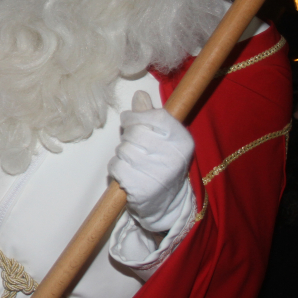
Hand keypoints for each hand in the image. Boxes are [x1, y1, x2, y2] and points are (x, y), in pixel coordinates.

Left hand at [108, 91, 194, 231]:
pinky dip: (116, 168)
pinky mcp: (140, 188)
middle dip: (128, 136)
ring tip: (134, 161)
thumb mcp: (165, 138)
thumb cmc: (162, 163)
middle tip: (134, 145)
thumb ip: (151, 115)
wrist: (166, 203)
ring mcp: (157, 173)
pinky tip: (128, 172)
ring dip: (122, 153)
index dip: (136, 116)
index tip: (131, 121)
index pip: (154, 116)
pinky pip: (115, 166)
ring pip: (123, 149)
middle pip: (135, 132)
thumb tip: (139, 95)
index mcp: (182, 140)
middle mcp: (173, 156)